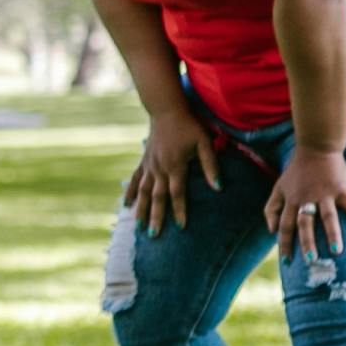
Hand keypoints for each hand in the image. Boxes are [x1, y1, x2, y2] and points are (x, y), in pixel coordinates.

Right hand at [128, 109, 220, 227]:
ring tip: (138, 226)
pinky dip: (130, 192)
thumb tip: (219, 187)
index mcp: (175, 166)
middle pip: (157, 197)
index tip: (181, 227)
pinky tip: (126, 204)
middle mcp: (160, 168)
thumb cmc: (189, 125)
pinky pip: (135, 179)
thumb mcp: (204, 142)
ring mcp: (149, 165)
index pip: (177, 193)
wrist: (166, 110)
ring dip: (141, 209)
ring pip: (143, 191)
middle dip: (156, 217)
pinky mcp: (144, 161)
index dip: (180, 211)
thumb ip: (210, 165)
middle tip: (154, 236)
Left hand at [265, 140, 345, 257]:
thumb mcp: (279, 188)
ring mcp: (324, 194)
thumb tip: (271, 231)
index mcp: (291, 201)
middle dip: (307, 242)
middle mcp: (306, 199)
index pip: (285, 225)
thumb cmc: (297, 171)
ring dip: (332, 234)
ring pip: (328, 216)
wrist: (316, 147)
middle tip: (311, 260)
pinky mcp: (340, 188)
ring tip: (337, 251)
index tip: (286, 261)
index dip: (284, 243)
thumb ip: (271, 209)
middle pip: (305, 223)